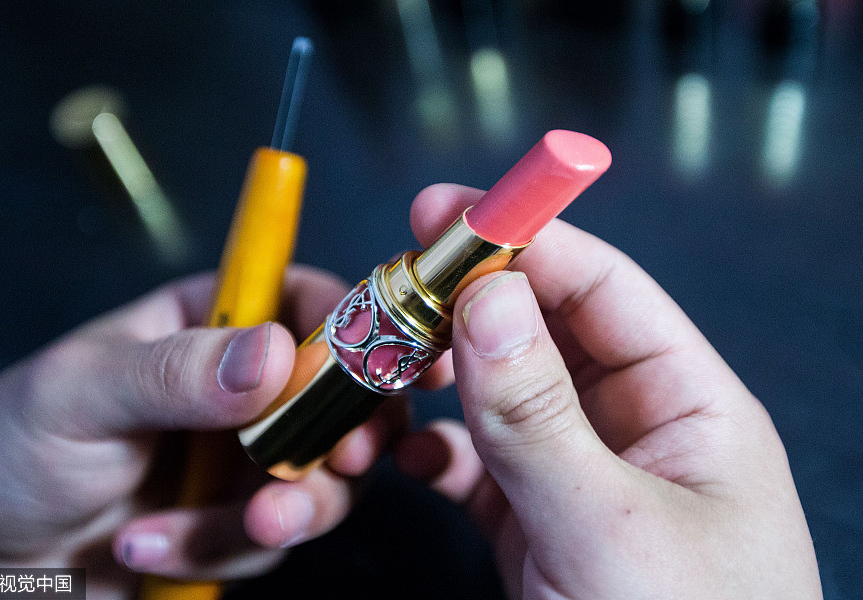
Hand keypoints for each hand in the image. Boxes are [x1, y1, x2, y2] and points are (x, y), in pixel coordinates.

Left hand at [0, 265, 406, 598]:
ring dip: (291, 509)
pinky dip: (223, 549)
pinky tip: (148, 546)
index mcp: (215, 322)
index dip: (356, 330)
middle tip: (335, 464)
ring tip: (239, 526)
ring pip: (326, 477)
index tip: (375, 372)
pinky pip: (275, 537)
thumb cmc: (17, 446)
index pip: (308, 304)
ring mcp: (251, 455)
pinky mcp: (242, 519)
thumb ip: (176, 371)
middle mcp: (248, 385)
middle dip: (347, 437)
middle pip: (345, 396)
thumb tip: (275, 355)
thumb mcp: (83, 394)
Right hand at [396, 184, 821, 599]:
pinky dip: (431, 445)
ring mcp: (577, 474)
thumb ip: (540, 415)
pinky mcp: (533, 521)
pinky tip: (401, 449)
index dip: (526, 239)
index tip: (447, 211)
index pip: (603, 289)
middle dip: (463, 306)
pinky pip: (474, 459)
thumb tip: (488, 295)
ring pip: (496, 393)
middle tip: (388, 292)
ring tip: (379, 369)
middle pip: (540, 331)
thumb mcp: (610, 529)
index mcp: (688, 408)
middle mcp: (633, 428)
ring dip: (435, 376)